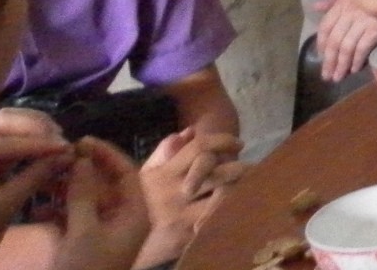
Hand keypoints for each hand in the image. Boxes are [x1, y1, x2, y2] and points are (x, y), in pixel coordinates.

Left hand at [0, 111, 72, 265]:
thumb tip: (68, 155)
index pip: (0, 145)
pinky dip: (31, 133)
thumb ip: (34, 179)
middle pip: (2, 121)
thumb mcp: (4, 207)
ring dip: (35, 125)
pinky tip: (48, 143)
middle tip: (60, 138)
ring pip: (7, 120)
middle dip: (34, 126)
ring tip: (57, 138)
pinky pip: (10, 130)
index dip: (33, 144)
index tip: (63, 147)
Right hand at [51, 138, 150, 269]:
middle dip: (83, 172)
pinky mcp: (86, 247)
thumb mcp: (84, 230)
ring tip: (47, 179)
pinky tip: (40, 209)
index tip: (82, 141)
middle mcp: (125, 221)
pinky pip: (76, 221)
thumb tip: (82, 160)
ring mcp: (105, 235)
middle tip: (60, 158)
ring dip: (68, 191)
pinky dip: (60, 213)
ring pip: (88, 202)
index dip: (106, 154)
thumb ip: (83, 194)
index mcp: (136, 214)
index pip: (126, 173)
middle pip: (107, 186)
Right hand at [137, 130, 243, 265]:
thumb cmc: (142, 202)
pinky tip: (240, 203)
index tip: (239, 143)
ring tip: (249, 183)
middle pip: (217, 172)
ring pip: (223, 195)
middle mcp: (175, 193)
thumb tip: (188, 133)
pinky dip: (232, 208)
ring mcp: (183, 215)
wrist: (127, 244)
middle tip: (250, 167)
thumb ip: (164, 152)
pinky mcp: (190, 234)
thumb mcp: (146, 174)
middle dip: (239, 167)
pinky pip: (219, 218)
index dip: (223, 140)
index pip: (199, 148)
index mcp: (165, 174)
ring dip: (240, 187)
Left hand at [313, 0, 376, 81]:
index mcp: (343, 3)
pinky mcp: (376, 28)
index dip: (321, 44)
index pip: (325, 27)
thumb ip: (335, 0)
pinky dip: (357, 60)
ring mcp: (363, 20)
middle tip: (327, 76)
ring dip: (341, 65)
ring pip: (346, 47)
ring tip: (339, 77)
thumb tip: (316, 7)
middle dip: (329, 61)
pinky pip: (362, 48)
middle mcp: (350, 11)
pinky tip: (355, 69)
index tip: (321, 57)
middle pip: (334, 40)